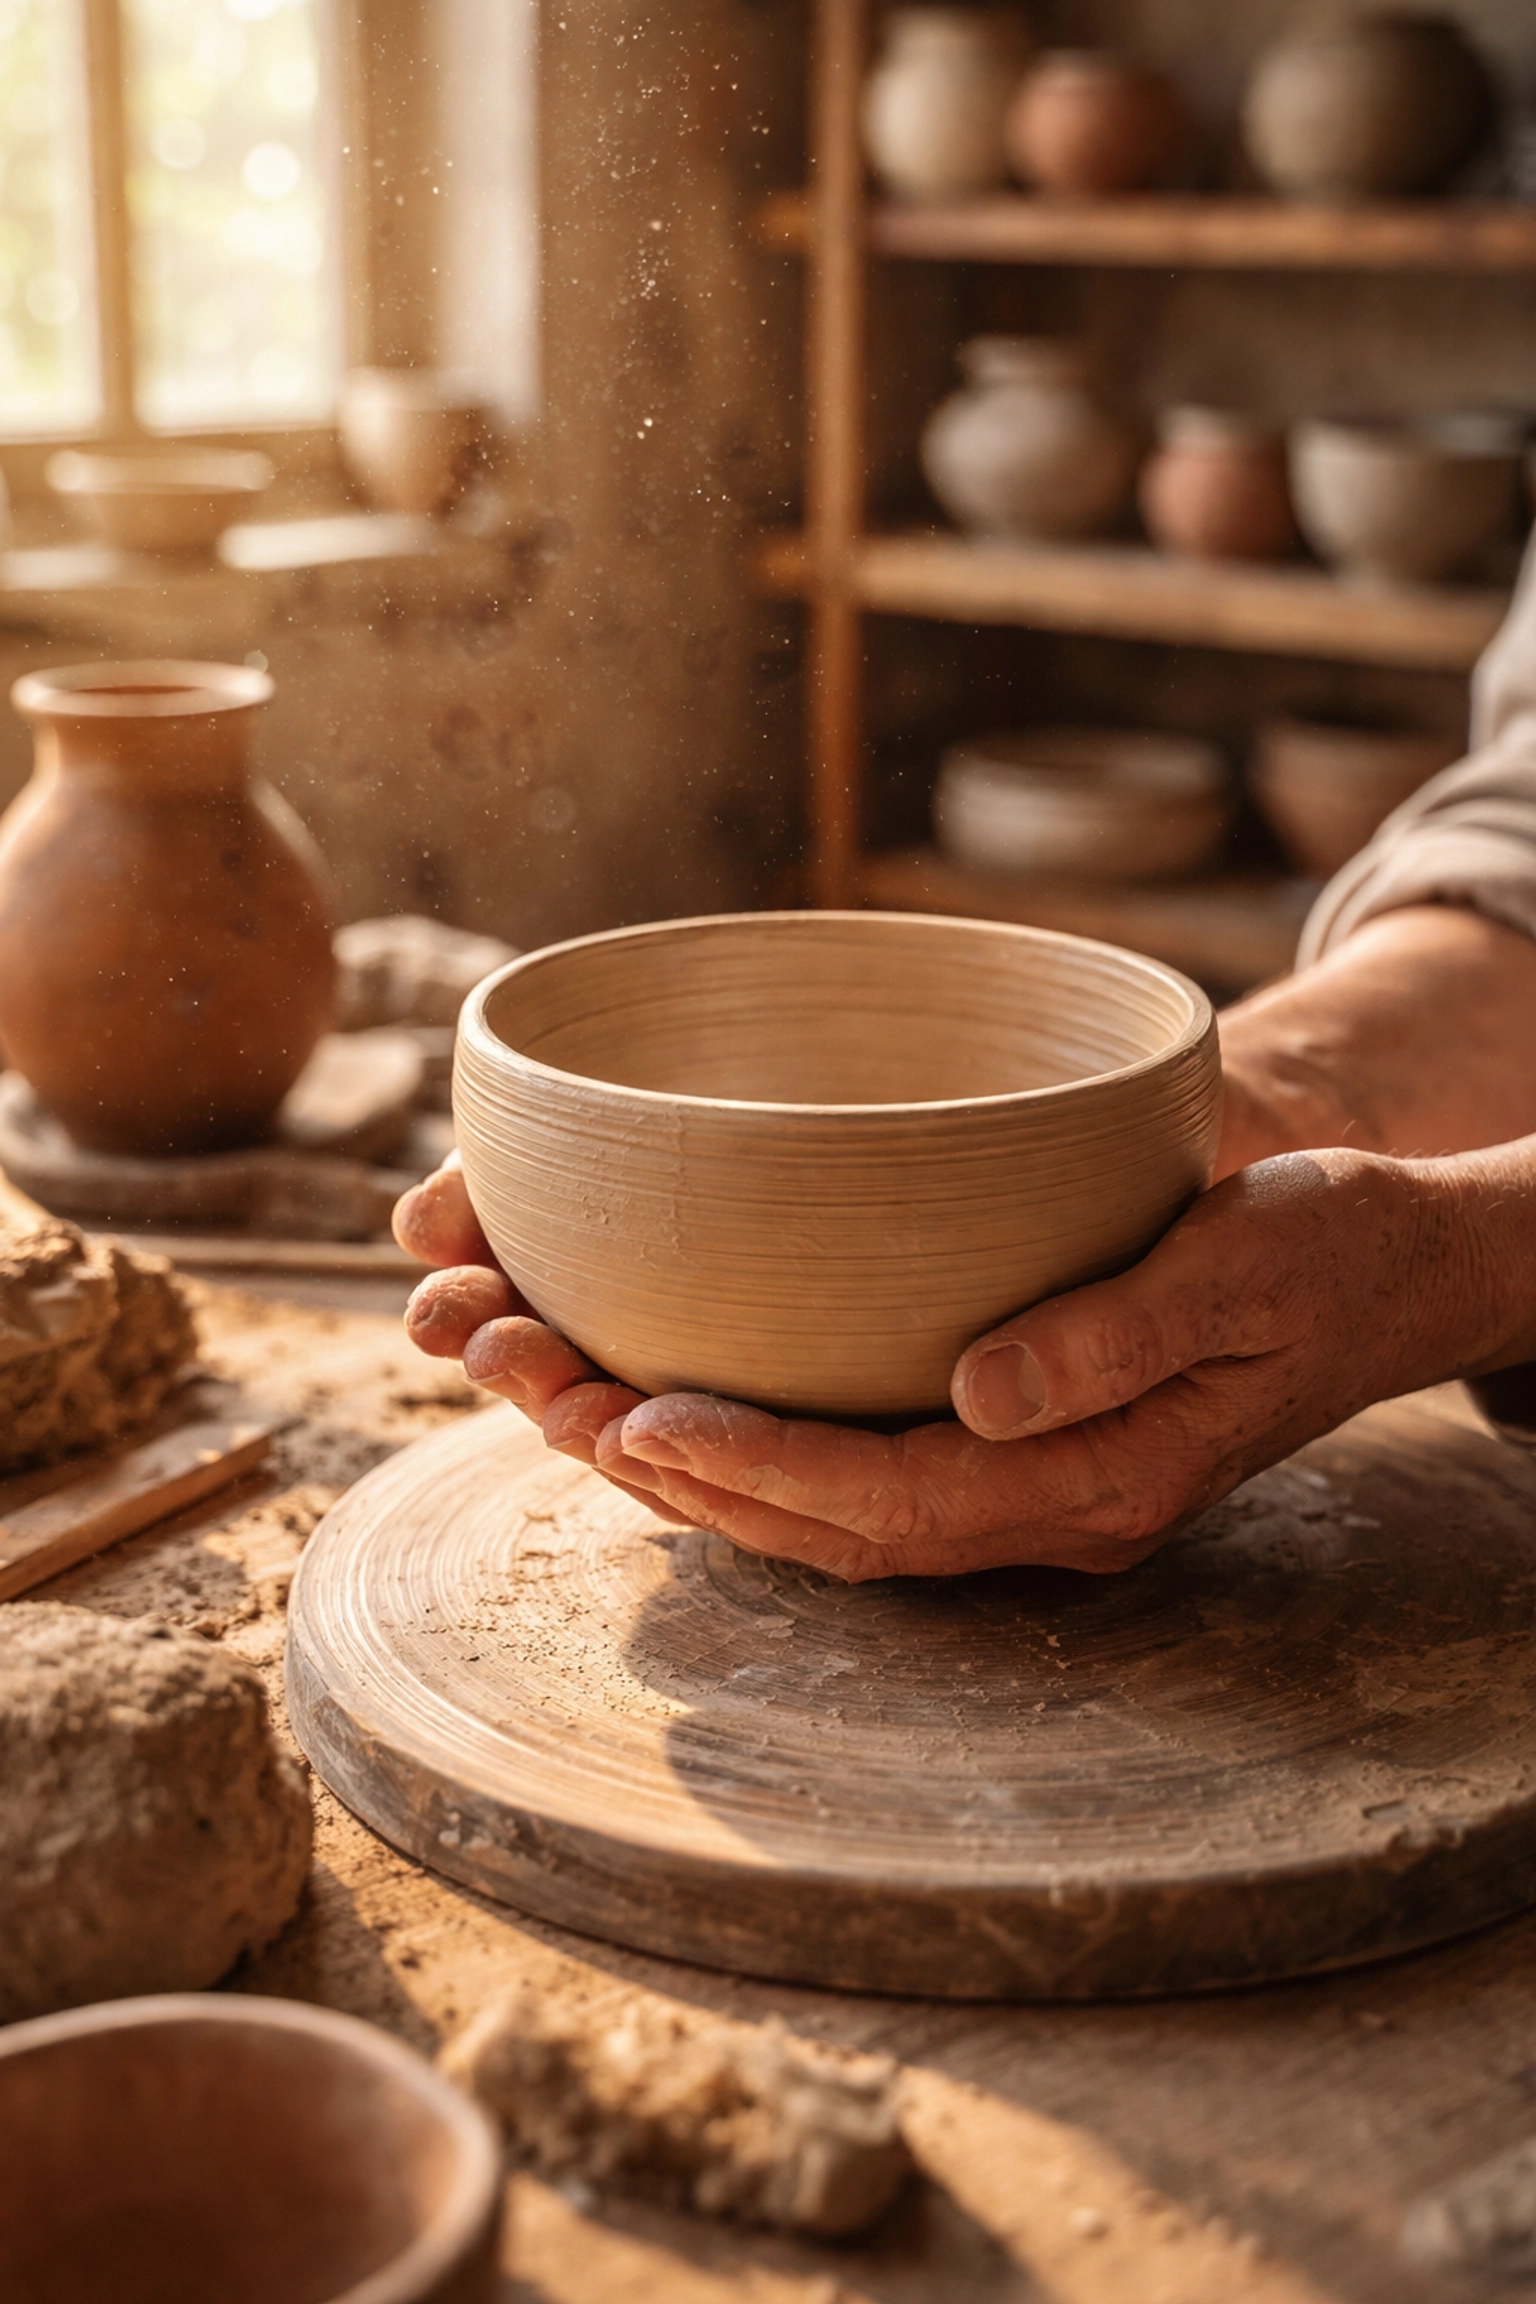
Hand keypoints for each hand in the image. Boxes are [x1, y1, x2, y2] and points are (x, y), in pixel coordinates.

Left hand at [396, 1143, 1528, 1579]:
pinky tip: (658, 1386)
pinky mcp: (1005, 1442)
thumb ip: (1118, 1334)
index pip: (890, 1500)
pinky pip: (847, 1464)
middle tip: (518, 1378)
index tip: (628, 1413)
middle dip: (659, 1462)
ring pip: (814, 1505)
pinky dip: (742, 1436)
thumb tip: (971, 1392)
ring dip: (674, 1455)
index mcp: (1096, 1483)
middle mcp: (1041, 1510)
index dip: (752, 1467)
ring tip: (539, 1379)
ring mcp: (1021, 1486)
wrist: (1399, 1267)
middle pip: (818, 1521)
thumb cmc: (1332, 1247)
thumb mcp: (1249, 1263)